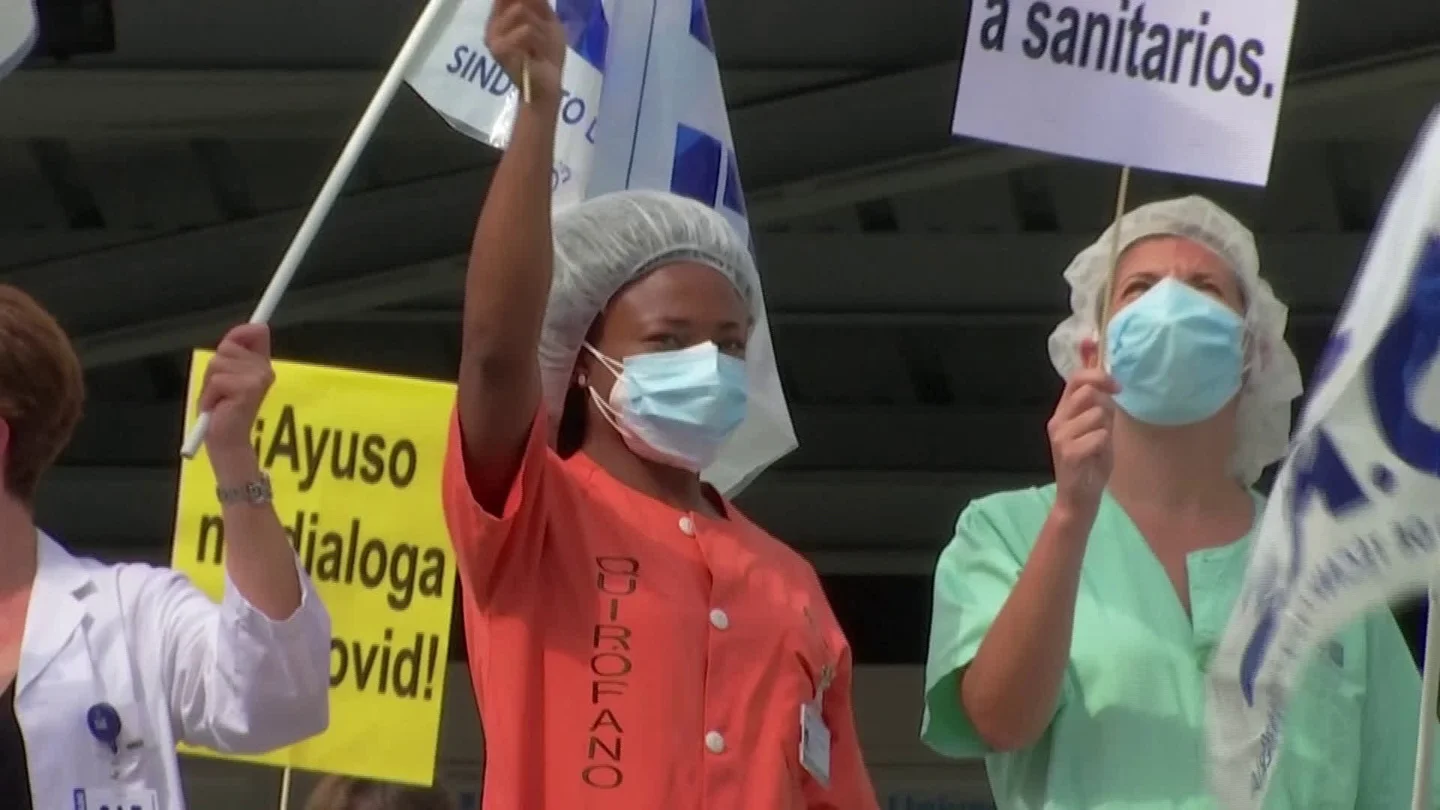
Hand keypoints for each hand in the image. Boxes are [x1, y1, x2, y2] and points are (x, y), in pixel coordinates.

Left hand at [199, 324, 274, 457]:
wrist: (227, 439)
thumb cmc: (223, 410)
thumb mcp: (225, 376)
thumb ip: (235, 352)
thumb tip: (257, 327)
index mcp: (261, 365)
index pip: (254, 333)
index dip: (242, 331)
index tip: (248, 330)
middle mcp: (264, 370)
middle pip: (227, 347)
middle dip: (214, 369)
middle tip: (220, 390)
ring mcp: (258, 379)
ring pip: (219, 363)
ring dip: (211, 384)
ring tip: (219, 399)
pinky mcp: (248, 389)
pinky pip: (217, 380)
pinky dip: (210, 394)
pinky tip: (219, 406)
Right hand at [486, 0, 566, 107]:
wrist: (547, 84)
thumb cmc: (546, 53)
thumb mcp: (548, 21)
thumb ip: (539, 2)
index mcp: (501, 17)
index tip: (537, 8)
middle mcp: (492, 24)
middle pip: (517, 0)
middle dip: (537, 14)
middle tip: (545, 34)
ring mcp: (492, 36)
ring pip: (521, 10)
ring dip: (541, 30)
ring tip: (541, 47)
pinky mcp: (498, 48)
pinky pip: (525, 29)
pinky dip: (540, 40)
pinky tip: (538, 55)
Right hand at [1048, 339, 1118, 517]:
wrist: (1080, 498)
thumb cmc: (1091, 461)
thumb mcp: (1098, 425)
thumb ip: (1099, 399)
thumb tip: (1101, 366)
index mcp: (1063, 411)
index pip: (1075, 377)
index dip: (1094, 369)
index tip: (1112, 377)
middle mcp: (1057, 420)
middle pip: (1086, 389)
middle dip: (1105, 398)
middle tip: (1110, 415)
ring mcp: (1060, 436)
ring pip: (1097, 413)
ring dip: (1105, 429)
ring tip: (1099, 446)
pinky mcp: (1068, 452)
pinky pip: (1099, 435)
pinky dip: (1104, 446)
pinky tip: (1096, 459)